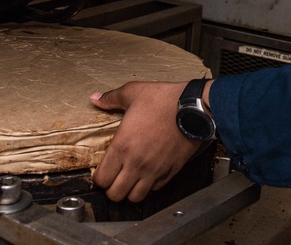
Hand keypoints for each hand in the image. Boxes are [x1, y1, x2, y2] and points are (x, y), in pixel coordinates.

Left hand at [90, 81, 197, 201]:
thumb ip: (111, 98)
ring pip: (135, 197)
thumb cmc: (165, 100)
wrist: (194, 107)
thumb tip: (96, 98)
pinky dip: (150, 185)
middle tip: (115, 178)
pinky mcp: (171, 171)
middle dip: (112, 188)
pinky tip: (149, 173)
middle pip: (115, 194)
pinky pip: (156, 189)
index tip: (102, 171)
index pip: (101, 179)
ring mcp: (154, 170)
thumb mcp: (133, 92)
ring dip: (130, 191)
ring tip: (131, 179)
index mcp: (122, 146)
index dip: (99, 178)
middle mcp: (136, 163)